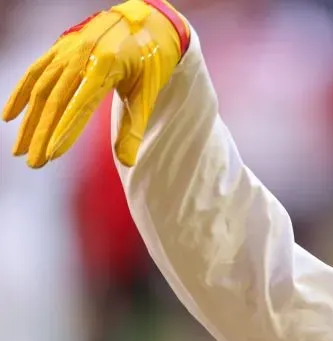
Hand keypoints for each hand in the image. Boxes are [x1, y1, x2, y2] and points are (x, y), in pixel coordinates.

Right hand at [2, 0, 189, 167]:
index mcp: (107, 66)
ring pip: (41, 89)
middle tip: (34, 163)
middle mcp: (82, 56)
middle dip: (42, 134)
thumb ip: (134, 127)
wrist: (147, 20)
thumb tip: (127, 163)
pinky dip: (20, 94)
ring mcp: (67, 50)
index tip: (52, 155)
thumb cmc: (152, 59)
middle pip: (56, 100)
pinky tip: (9, 116)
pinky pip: (35, 72)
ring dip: (29, 122)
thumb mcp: (148, 92)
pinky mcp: (59, 48)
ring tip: (20, 150)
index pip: (80, 105)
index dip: (65, 131)